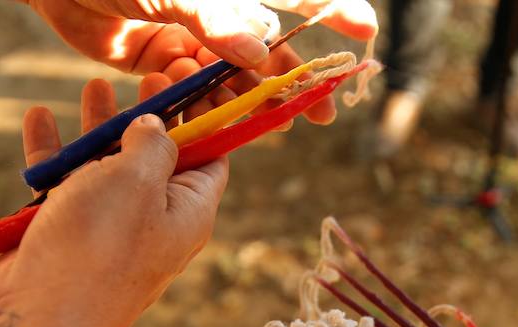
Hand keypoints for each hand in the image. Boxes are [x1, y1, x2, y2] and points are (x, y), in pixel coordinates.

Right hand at [0, 84, 227, 326]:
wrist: (40, 318)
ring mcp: (110, 232)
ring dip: (101, 128)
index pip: (212, 159)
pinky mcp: (67, 237)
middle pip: (159, 159)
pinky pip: (64, 186)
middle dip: (150, 116)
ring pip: (108, 169)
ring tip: (94, 86)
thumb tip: (156, 126)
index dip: (206, 118)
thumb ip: (153, 143)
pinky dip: (54, 153)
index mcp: (189, 213)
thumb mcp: (137, 179)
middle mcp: (155, 224)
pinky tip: (39, 118)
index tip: (194, 82)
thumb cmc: (98, 247)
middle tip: (148, 77)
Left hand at [25, 0, 377, 123]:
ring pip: (225, 81)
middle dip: (292, 84)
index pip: (291, 1)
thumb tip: (261, 53)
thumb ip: (214, 21)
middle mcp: (210, 17)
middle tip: (321, 114)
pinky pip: (182, 93)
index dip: (334, 14)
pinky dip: (190, 104)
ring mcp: (183, 40)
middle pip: (264, 56)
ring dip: (240, 102)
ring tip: (264, 124)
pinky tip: (194, 112)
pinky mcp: (152, 63)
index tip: (366, 34)